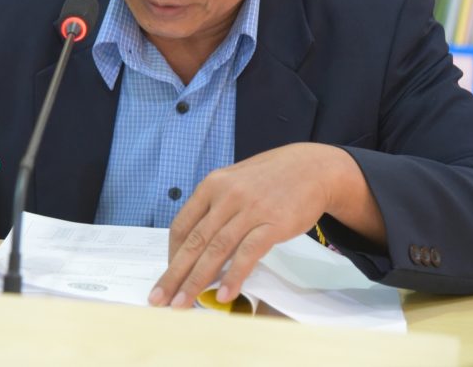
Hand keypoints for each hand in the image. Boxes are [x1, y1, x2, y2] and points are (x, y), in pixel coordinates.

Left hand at [149, 143, 382, 308]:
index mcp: (212, 185)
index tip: (168, 277)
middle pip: (194, 241)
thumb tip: (199, 248)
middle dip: (174, 275)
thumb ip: (216, 209)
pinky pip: (248, 253)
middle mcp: (227, 195)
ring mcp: (250, 209)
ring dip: (197, 281)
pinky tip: (225, 294)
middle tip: (160, 300)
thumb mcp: (235, 183)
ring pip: (216, 250)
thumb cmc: (271, 178)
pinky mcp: (273, 223)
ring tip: (184, 304)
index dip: (171, 255)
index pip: (182, 225)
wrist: (313, 168)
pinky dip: (235, 276)